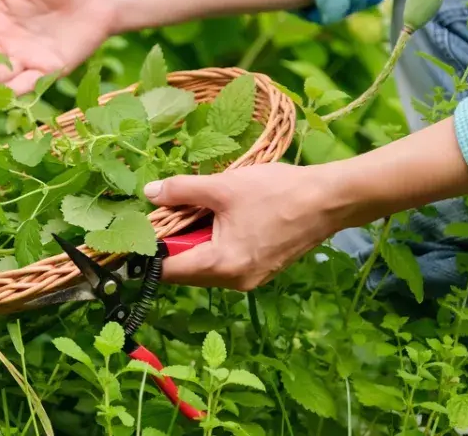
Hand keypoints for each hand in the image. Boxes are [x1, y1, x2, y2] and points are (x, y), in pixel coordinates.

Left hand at [144, 163, 341, 290]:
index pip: (168, 270)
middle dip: (172, 243)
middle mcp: (234, 281)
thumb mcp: (222, 186)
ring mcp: (250, 278)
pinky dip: (214, 243)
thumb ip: (181, 191)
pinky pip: (225, 262)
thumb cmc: (276, 192)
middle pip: (186, 270)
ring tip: (195, 210)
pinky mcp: (261, 270)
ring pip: (205, 265)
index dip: (149, 252)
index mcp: (221, 266)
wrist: (329, 200)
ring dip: (194, 242)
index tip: (138, 231)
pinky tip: (218, 218)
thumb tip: (149, 194)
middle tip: (167, 212)